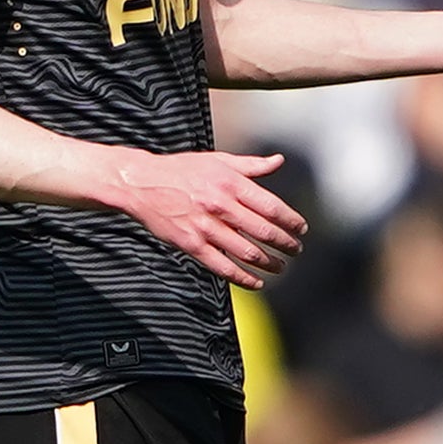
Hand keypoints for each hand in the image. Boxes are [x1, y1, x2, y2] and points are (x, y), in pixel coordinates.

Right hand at [108, 149, 307, 288]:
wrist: (141, 183)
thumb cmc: (182, 170)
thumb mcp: (218, 161)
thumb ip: (251, 165)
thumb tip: (279, 161)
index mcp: (231, 183)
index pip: (272, 207)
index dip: (291, 221)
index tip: (301, 229)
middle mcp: (221, 205)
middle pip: (264, 231)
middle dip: (286, 244)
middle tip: (296, 249)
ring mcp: (206, 227)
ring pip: (247, 252)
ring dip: (269, 263)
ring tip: (280, 266)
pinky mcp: (191, 244)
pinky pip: (223, 267)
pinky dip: (243, 278)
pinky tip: (257, 282)